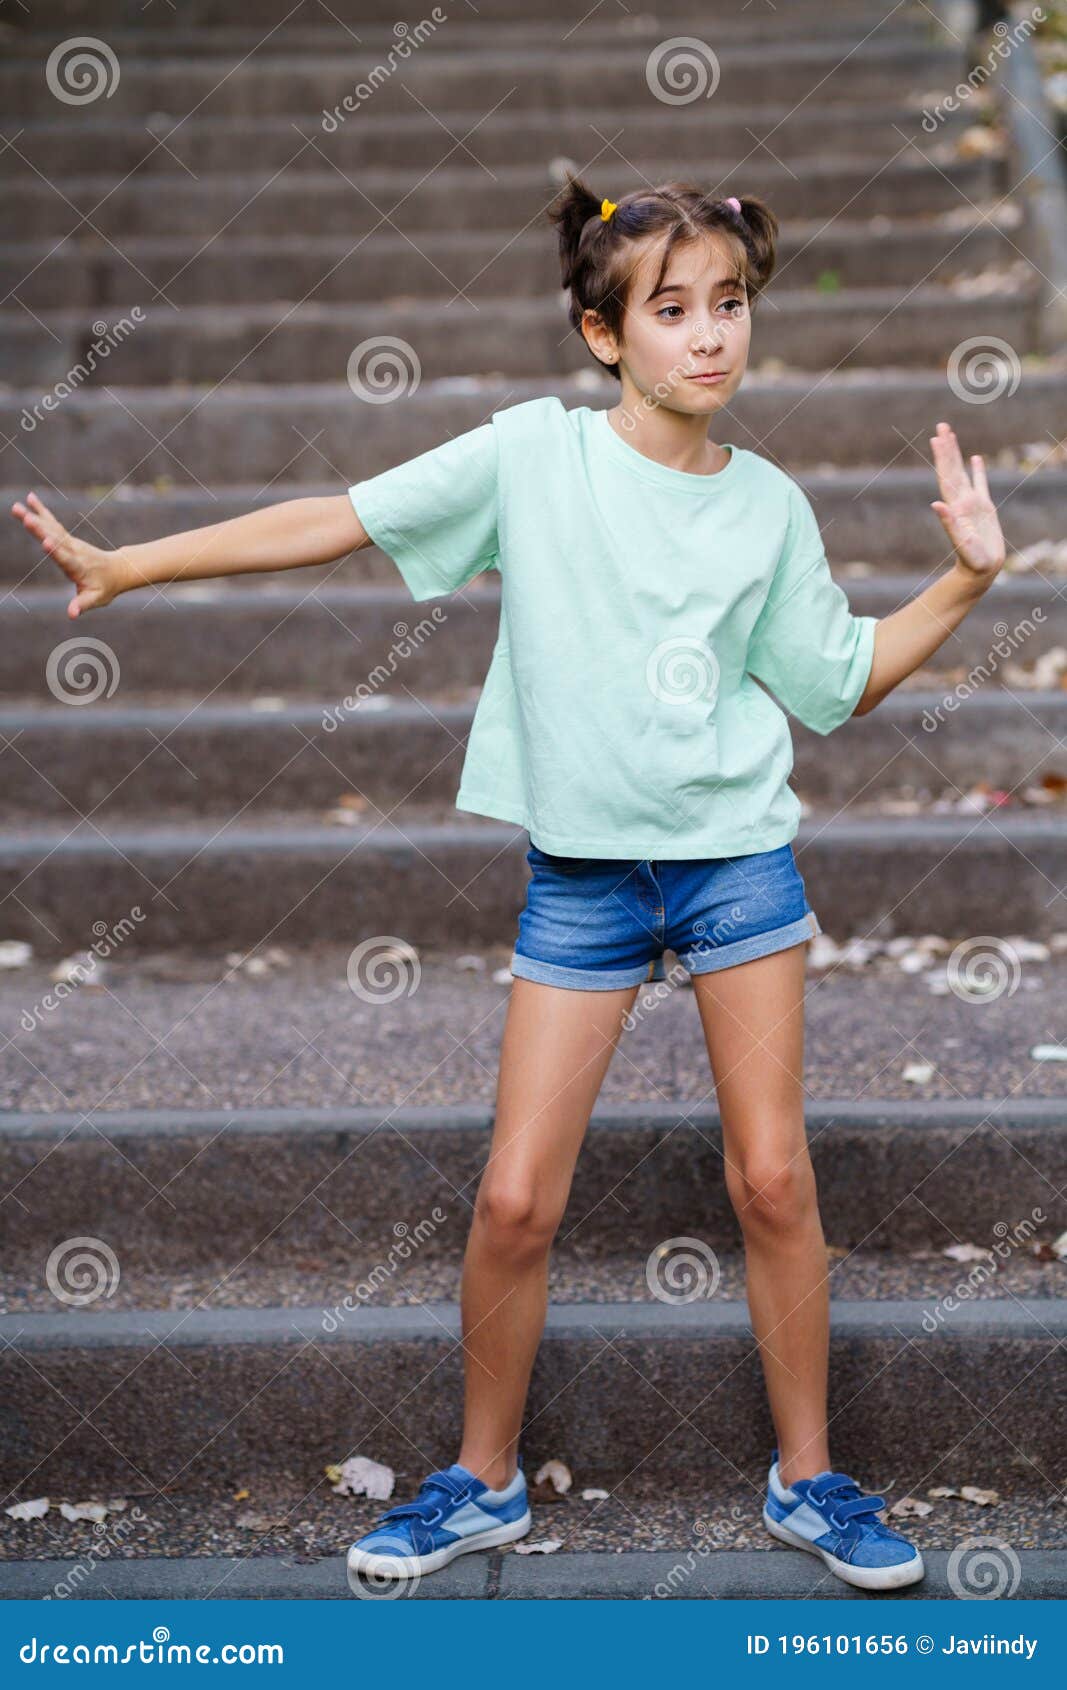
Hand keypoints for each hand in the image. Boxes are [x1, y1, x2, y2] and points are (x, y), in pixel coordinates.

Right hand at [10, 492, 127, 617]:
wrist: (118, 570)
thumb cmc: (105, 588)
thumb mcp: (96, 600)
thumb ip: (82, 605)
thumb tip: (71, 614)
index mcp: (79, 567)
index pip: (66, 558)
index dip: (56, 551)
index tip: (46, 542)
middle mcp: (74, 551)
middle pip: (55, 538)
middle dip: (40, 529)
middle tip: (25, 517)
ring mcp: (70, 542)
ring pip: (51, 528)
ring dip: (34, 517)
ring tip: (16, 507)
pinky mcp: (67, 538)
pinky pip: (52, 523)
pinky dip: (41, 511)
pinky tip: (29, 499)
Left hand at [928, 421, 1004, 583]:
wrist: (981, 570)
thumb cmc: (972, 560)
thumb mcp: (961, 542)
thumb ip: (949, 524)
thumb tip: (936, 504)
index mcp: (954, 506)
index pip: (946, 476)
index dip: (942, 458)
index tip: (937, 438)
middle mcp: (960, 501)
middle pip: (951, 469)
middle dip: (947, 448)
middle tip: (942, 426)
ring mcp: (972, 503)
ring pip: (963, 473)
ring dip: (956, 454)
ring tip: (951, 435)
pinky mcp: (984, 508)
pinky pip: (980, 484)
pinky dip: (977, 470)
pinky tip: (975, 458)